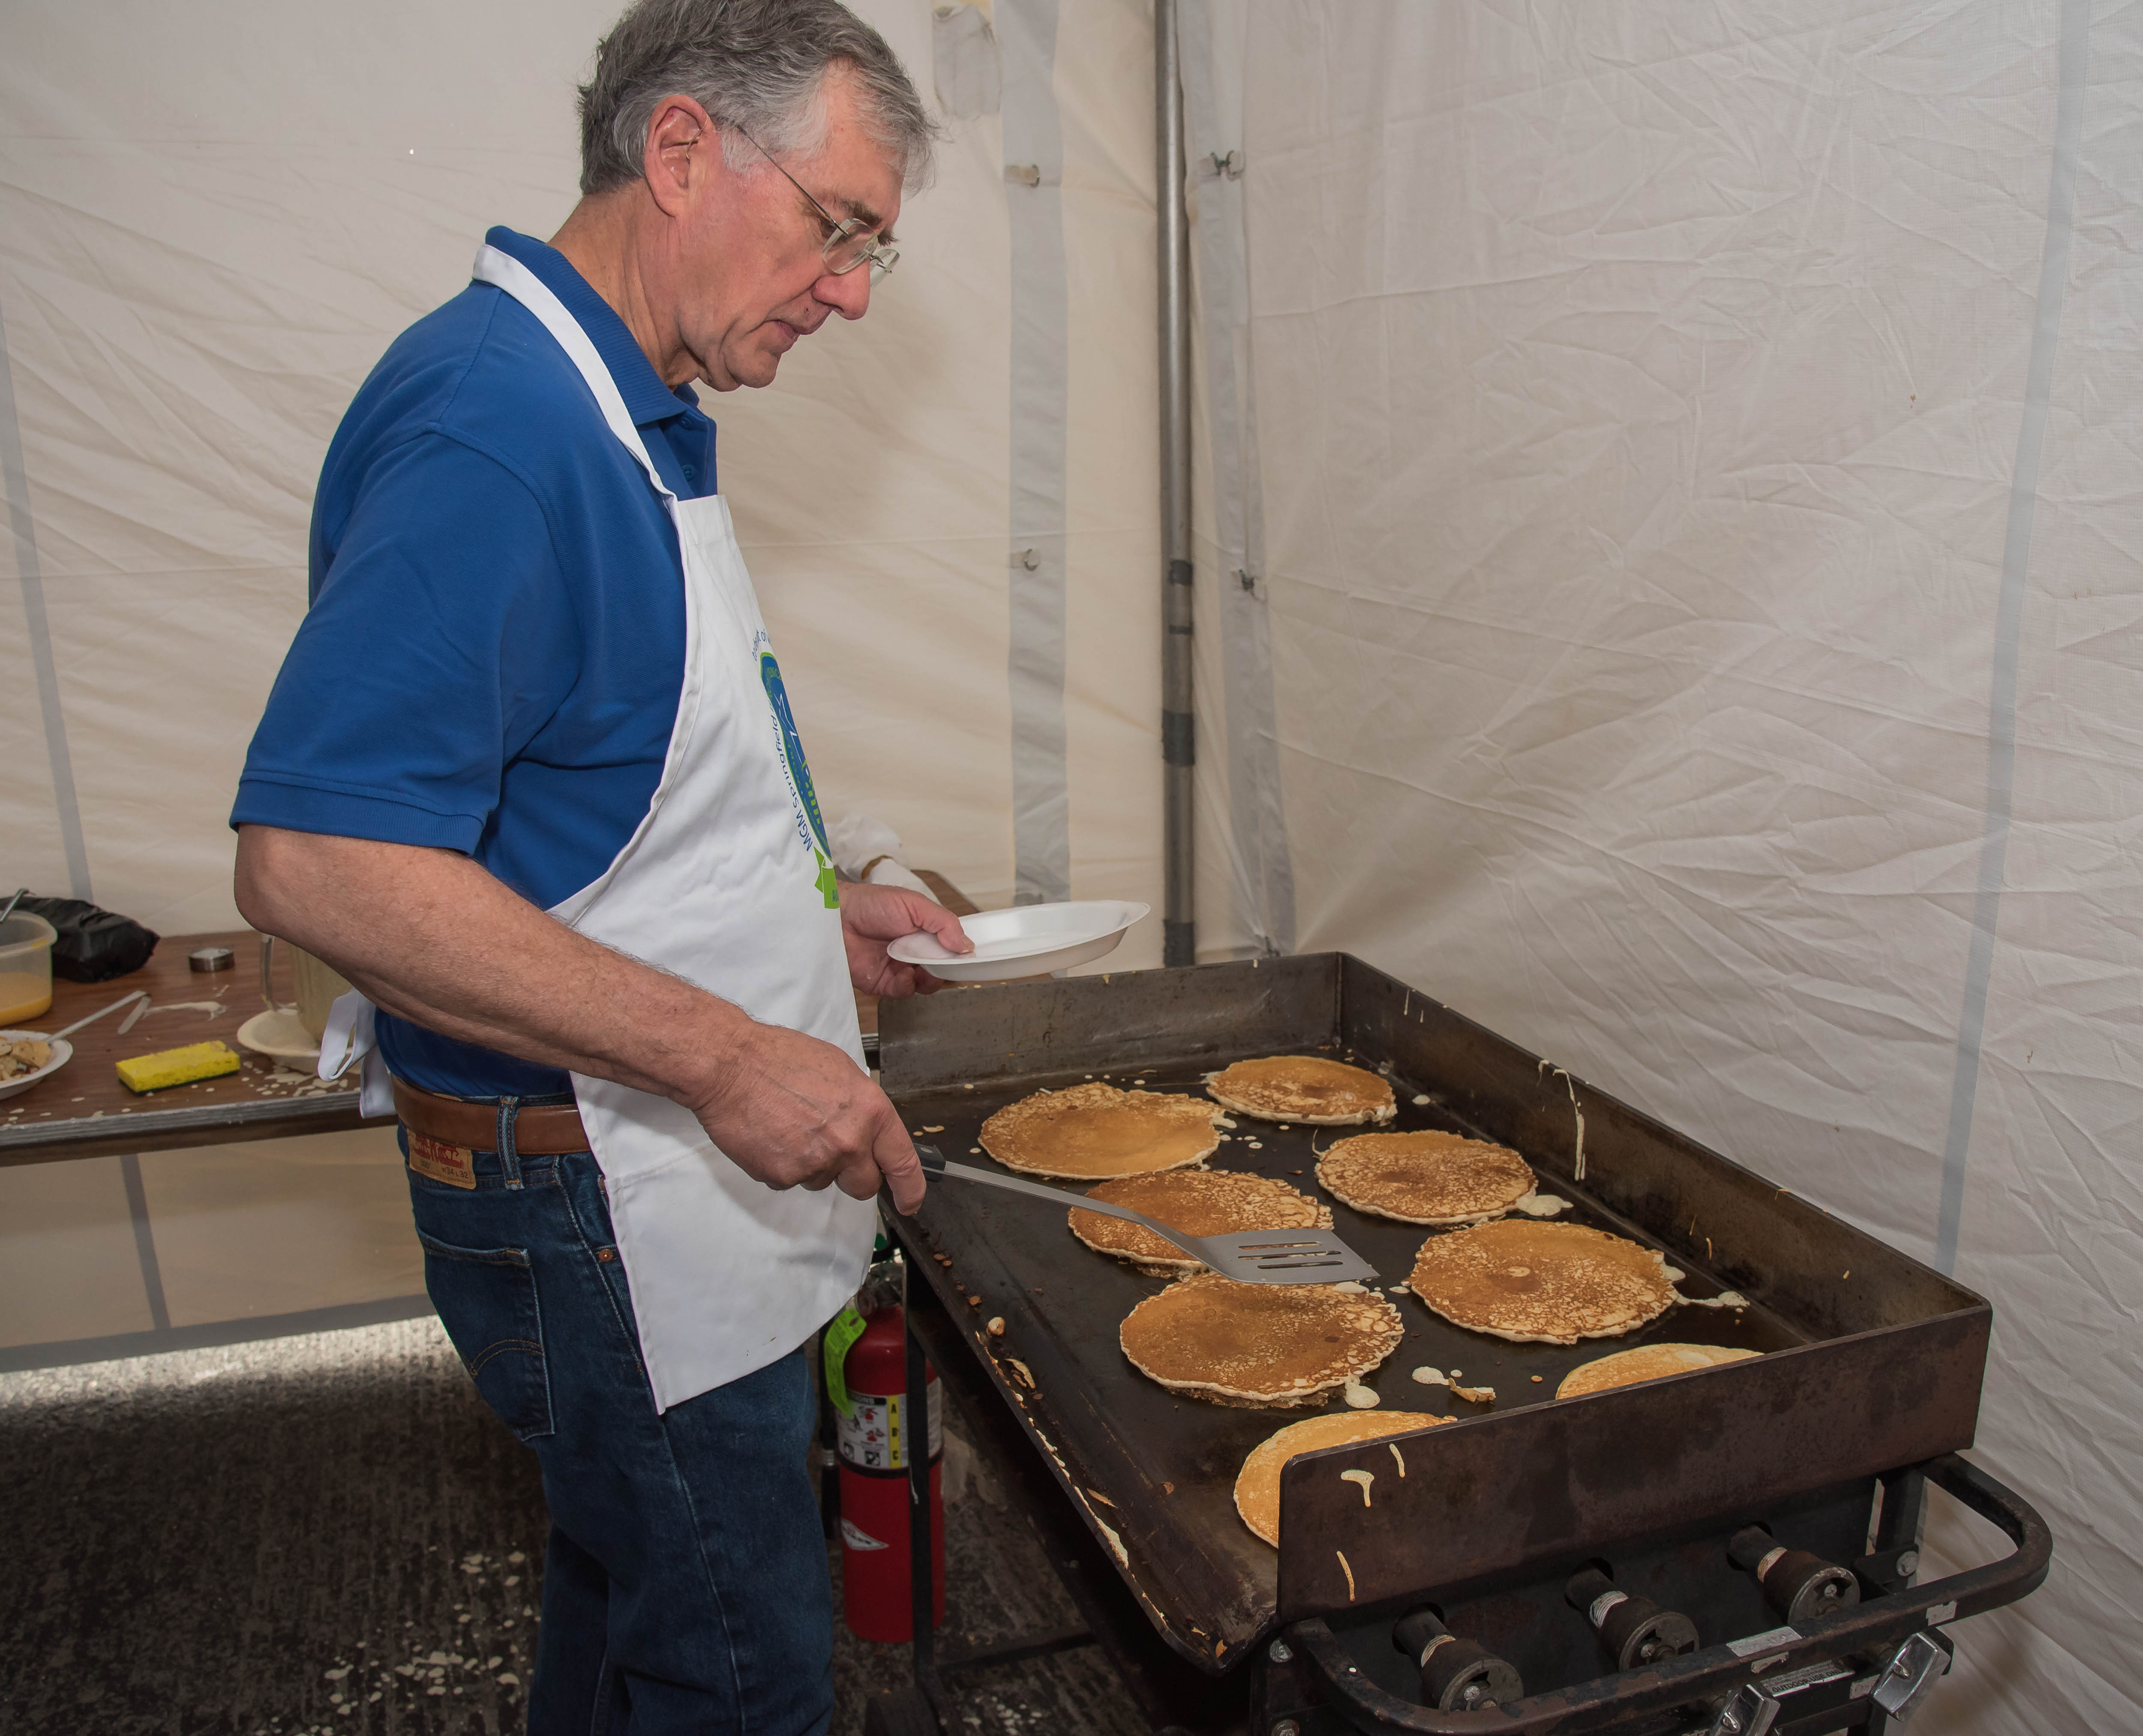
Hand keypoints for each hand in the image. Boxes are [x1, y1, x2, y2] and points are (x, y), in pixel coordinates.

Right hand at [679, 1019, 926, 1212]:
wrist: (730, 1066)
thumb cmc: (779, 1058)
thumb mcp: (839, 1070)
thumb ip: (860, 1108)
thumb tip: (867, 1129)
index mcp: (870, 1112)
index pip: (902, 1162)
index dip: (910, 1188)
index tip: (909, 1201)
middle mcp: (849, 1142)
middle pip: (863, 1185)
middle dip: (852, 1176)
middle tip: (831, 1150)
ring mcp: (815, 1163)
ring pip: (822, 1180)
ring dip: (812, 1163)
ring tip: (789, 1127)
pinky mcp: (783, 1176)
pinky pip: (790, 1180)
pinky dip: (782, 1164)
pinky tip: (771, 1136)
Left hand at [837, 879, 971, 997]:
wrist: (836, 917)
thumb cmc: (871, 904)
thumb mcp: (915, 904)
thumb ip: (944, 923)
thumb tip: (966, 945)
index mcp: (923, 931)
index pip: (949, 946)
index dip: (958, 953)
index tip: (967, 955)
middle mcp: (913, 950)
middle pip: (941, 967)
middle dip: (946, 967)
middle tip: (944, 961)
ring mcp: (899, 967)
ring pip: (926, 983)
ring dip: (929, 977)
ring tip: (921, 964)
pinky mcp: (883, 982)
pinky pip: (905, 991)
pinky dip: (908, 984)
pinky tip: (903, 971)